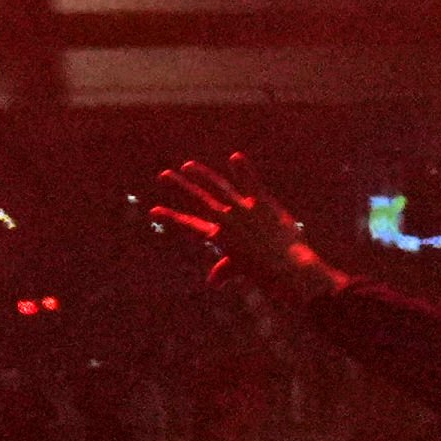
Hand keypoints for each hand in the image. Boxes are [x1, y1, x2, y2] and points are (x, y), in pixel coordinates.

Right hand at [150, 162, 347, 304]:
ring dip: (201, 175)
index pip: (188, 224)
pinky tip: (235, 157)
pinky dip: (243, 170)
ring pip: (217, 186)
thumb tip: (212, 283)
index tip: (154, 210)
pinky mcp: (261, 203)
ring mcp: (242, 209)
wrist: (287, 268)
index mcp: (219, 236)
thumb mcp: (241, 269)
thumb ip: (225, 270)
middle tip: (164, 175)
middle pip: (197, 198)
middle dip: (179, 186)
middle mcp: (226, 220)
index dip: (169, 217)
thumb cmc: (265, 272)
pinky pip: (250, 182)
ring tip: (187, 166)